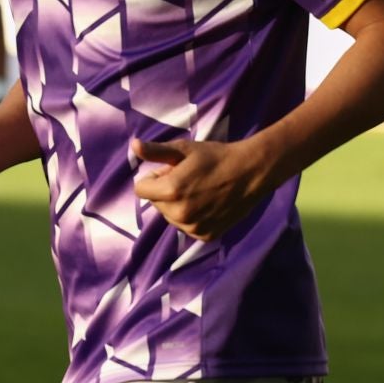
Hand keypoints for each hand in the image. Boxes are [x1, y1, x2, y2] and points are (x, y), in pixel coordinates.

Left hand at [130, 137, 273, 242]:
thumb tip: (133, 146)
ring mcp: (192, 228)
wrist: (250, 172)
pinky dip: (192, 217)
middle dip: (165, 191)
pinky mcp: (205, 236)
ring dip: (178, 205)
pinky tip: (207, 204)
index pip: (141, 189)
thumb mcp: (184, 149)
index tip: (172, 170)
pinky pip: (186, 226)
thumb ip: (156, 151)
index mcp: (170, 191)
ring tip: (200, 191)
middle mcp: (178, 214)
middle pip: (156, 203)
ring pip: (170, 216)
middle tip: (189, 179)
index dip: (154, 177)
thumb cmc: (215, 157)